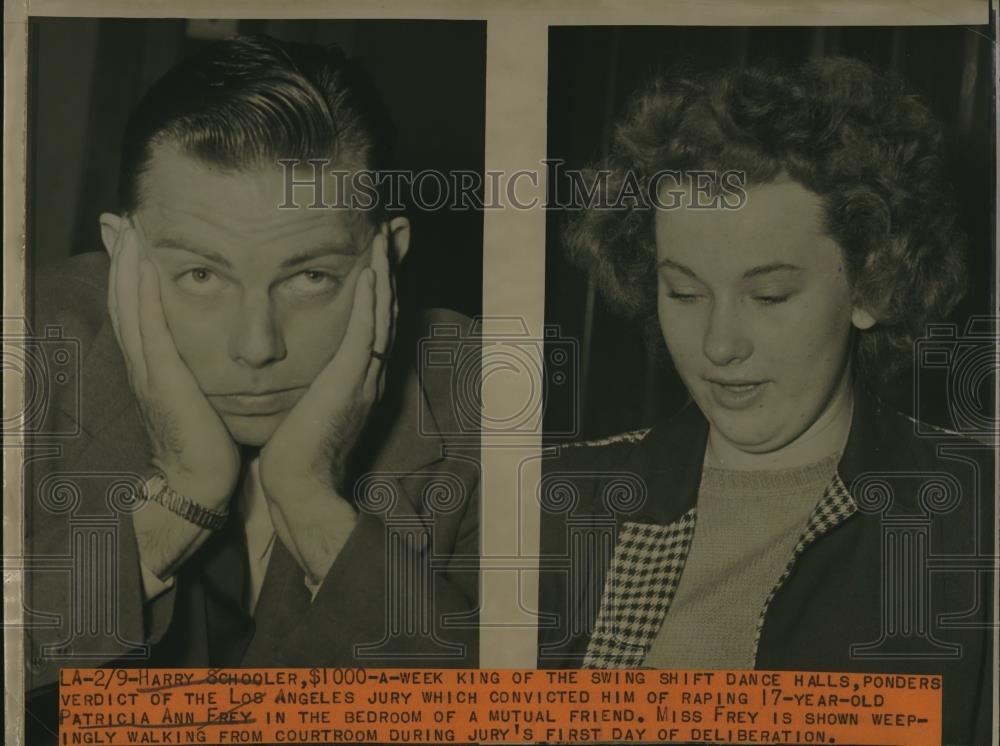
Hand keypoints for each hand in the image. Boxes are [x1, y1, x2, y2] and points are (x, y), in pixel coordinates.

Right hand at [107, 215, 241, 575]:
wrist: (196, 484)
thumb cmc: (206, 444)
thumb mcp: (199, 397)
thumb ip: (197, 372)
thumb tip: (211, 353)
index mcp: (153, 365)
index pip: (138, 309)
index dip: (131, 273)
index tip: (131, 237)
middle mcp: (143, 362)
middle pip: (125, 299)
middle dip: (120, 258)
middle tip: (117, 218)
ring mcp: (148, 369)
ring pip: (131, 306)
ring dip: (126, 264)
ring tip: (125, 227)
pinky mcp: (163, 377)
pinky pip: (148, 326)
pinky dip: (141, 292)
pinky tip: (142, 264)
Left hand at [258, 224, 396, 581]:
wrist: (299, 487)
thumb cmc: (294, 450)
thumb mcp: (307, 404)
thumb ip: (313, 378)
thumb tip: (297, 360)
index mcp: (360, 374)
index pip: (373, 318)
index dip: (378, 281)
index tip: (376, 248)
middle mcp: (370, 372)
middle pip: (386, 308)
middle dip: (390, 266)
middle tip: (395, 229)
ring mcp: (365, 377)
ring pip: (380, 314)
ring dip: (384, 273)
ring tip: (384, 237)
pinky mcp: (350, 383)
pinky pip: (364, 334)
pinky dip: (370, 302)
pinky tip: (370, 273)